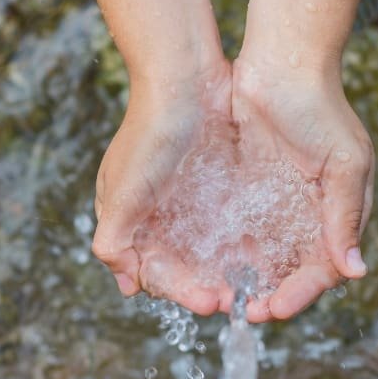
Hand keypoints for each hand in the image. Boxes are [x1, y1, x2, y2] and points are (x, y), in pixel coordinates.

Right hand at [91, 61, 233, 316]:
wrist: (185, 76)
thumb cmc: (149, 131)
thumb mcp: (123, 191)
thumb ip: (115, 239)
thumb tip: (125, 283)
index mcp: (129, 220)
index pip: (154, 273)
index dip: (180, 292)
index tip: (210, 302)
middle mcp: (158, 215)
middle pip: (183, 268)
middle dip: (207, 287)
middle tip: (238, 301)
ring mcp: (189, 200)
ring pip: (208, 252)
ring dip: (227, 273)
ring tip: (254, 287)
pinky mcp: (218, 185)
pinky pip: (230, 226)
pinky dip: (242, 246)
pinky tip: (262, 256)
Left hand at [230, 55, 373, 321]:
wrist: (283, 61)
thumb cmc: (321, 108)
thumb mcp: (343, 162)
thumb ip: (344, 216)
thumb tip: (356, 271)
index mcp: (339, 215)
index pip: (324, 270)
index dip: (300, 294)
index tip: (274, 308)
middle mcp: (310, 217)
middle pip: (292, 273)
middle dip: (271, 296)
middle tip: (245, 312)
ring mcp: (278, 206)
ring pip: (264, 260)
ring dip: (248, 283)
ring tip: (224, 299)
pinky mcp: (248, 193)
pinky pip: (239, 234)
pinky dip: (229, 255)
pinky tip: (210, 268)